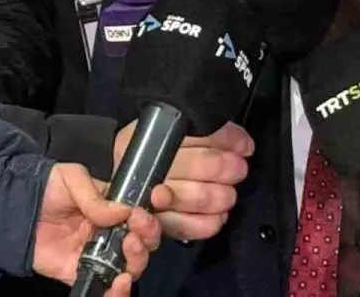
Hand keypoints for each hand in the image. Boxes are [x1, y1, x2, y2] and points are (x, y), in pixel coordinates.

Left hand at [32, 163, 161, 295]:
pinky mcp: (78, 273)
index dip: (148, 219)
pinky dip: (116, 291)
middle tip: (135, 234)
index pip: (142, 218)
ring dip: (137, 261)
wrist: (11, 208)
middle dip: (147, 239)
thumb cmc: (45, 187)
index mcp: (114, 209)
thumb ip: (96, 196)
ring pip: (130, 266)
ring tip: (129, 249)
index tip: (139, 216)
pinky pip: (103, 287)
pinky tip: (120, 282)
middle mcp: (111, 233)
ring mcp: (96, 255)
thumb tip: (124, 211)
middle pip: (143, 244)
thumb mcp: (72, 178)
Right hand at [114, 120, 253, 240]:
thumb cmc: (156, 153)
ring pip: (199, 196)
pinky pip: (189, 226)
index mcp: (156, 139)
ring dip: (222, 195)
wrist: (115, 180)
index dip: (229, 141)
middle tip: (238, 169)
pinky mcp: (161, 224)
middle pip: (201, 165)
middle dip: (228, 168)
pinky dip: (210, 222)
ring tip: (229, 192)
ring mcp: (155, 199)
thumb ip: (209, 133)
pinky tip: (219, 215)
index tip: (244, 147)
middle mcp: (154, 168)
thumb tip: (243, 144)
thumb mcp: (177, 132)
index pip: (200, 135)